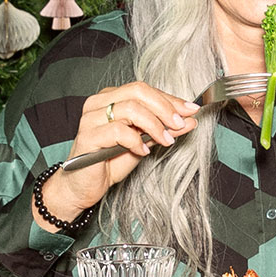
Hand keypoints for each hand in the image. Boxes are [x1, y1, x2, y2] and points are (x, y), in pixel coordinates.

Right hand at [37, 82, 198, 225]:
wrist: (84, 186)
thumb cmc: (110, 163)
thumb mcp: (145, 143)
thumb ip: (164, 130)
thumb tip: (190, 120)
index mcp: (112, 99)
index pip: (145, 90)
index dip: (170, 99)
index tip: (191, 110)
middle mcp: (99, 103)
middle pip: (138, 92)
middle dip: (165, 108)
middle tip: (179, 125)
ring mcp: (91, 118)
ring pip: (129, 108)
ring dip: (153, 125)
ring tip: (164, 140)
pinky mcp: (88, 136)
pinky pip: (117, 131)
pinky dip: (136, 140)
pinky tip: (142, 151)